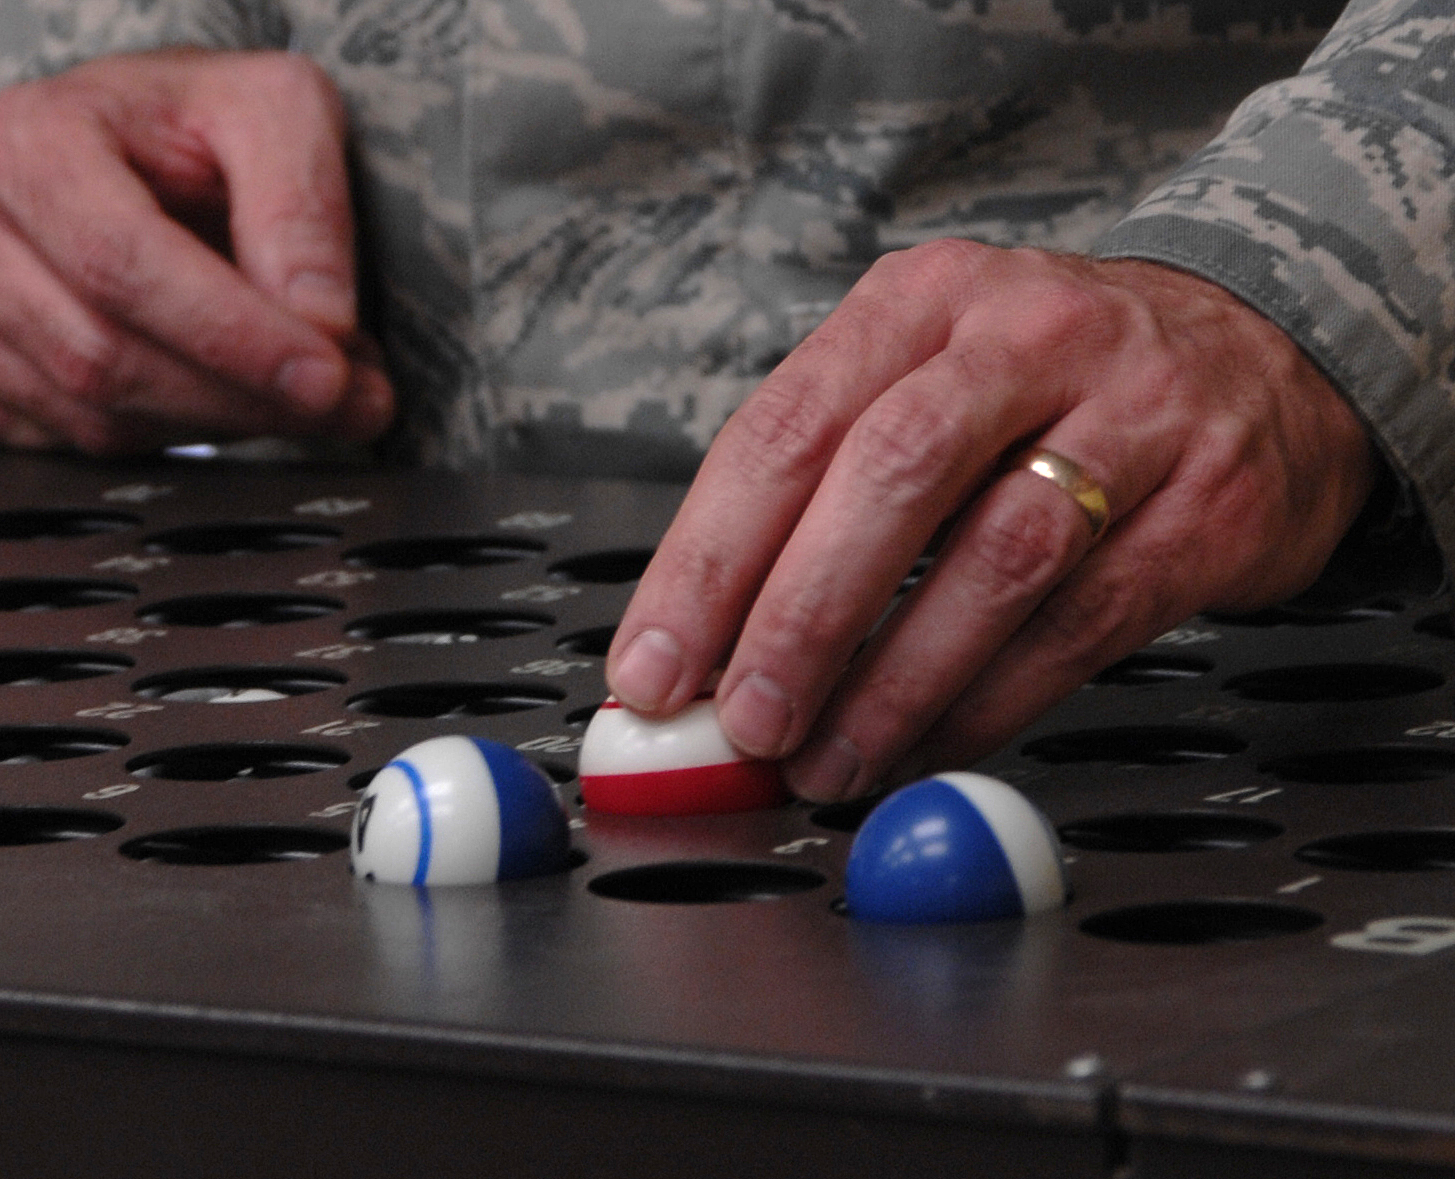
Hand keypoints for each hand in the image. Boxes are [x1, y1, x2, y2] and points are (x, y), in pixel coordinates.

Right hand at [0, 48, 393, 452]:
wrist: (139, 146)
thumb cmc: (201, 126)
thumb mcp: (278, 114)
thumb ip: (305, 207)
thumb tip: (321, 325)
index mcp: (26, 143)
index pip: (122, 265)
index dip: (235, 337)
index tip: (329, 379)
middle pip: (106, 358)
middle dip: (245, 398)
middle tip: (352, 404)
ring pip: (93, 417)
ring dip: (221, 425)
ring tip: (301, 393)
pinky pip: (63, 447)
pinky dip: (163, 442)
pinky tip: (216, 399)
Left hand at [606, 242, 1376, 799]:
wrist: (1266, 347)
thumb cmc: (1053, 383)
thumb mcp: (930, 378)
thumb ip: (824, 495)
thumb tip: (711, 646)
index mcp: (919, 302)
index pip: (785, 429)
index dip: (707, 561)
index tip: (655, 668)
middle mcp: (1023, 335)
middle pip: (888, 477)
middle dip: (800, 619)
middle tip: (746, 723)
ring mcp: (1131, 412)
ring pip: (992, 558)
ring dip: (893, 682)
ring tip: (828, 762)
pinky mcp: (1207, 502)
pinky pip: (1082, 622)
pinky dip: (991, 701)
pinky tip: (931, 744)